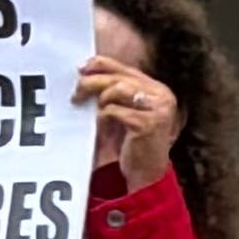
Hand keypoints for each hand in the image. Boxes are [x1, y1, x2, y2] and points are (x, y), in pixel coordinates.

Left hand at [73, 57, 176, 191]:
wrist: (146, 173)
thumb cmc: (132, 142)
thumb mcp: (125, 111)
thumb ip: (114, 91)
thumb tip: (85, 70)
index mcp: (158, 89)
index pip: (124, 67)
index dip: (99, 65)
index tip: (80, 71)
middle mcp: (163, 96)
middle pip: (118, 78)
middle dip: (91, 84)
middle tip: (75, 96)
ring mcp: (159, 109)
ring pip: (117, 90)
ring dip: (100, 101)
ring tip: (94, 114)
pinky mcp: (149, 124)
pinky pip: (114, 111)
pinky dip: (103, 118)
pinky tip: (102, 129)